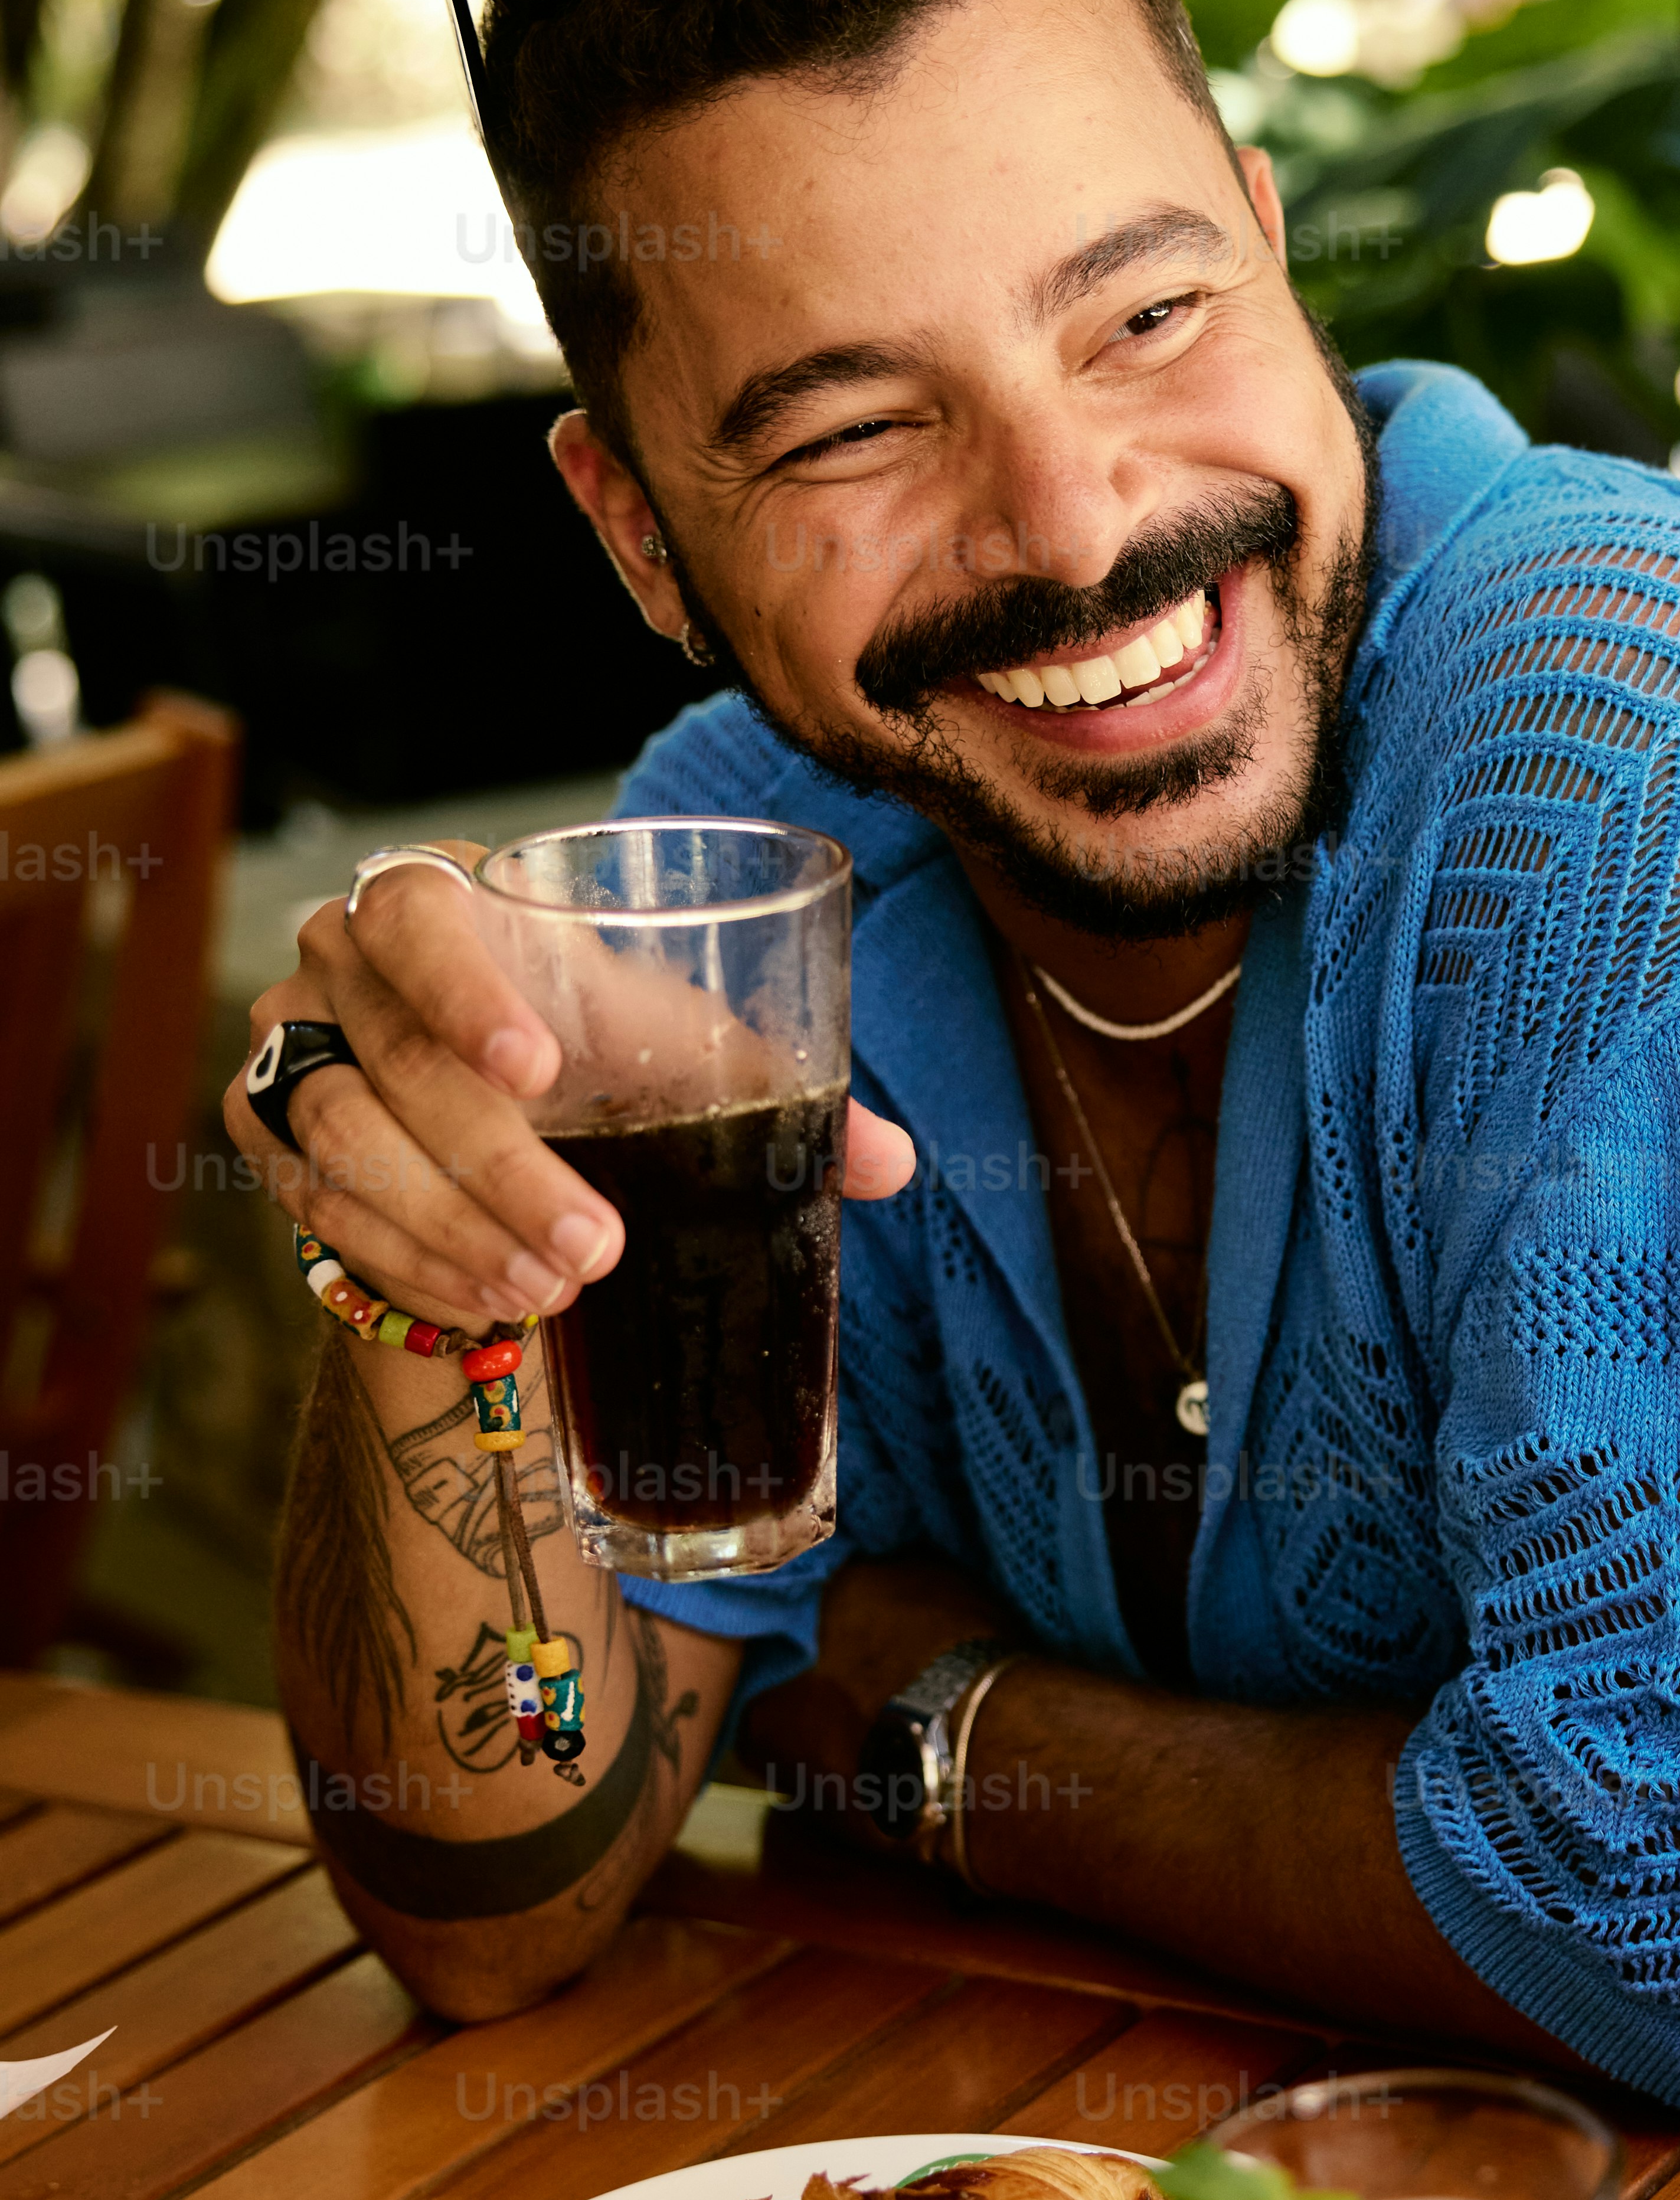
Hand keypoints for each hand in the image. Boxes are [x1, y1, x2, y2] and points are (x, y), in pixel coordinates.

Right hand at [225, 850, 915, 1328]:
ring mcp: (292, 1045)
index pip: (421, 917)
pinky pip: (320, 1206)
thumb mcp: (677, 1049)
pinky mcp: (265, 1134)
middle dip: (502, 1172)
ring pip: (348, 1143)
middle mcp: (341, 958)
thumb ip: (773, 1089)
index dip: (468, 991)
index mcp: (440, 897)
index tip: (540, 1071)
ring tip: (554, 1289)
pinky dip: (410, 1263)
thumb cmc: (596, 1045)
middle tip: (597, 1251)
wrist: (489, 1093)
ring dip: (455, 1229)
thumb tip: (894, 1165)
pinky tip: (491, 1302)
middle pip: (399, 1063)